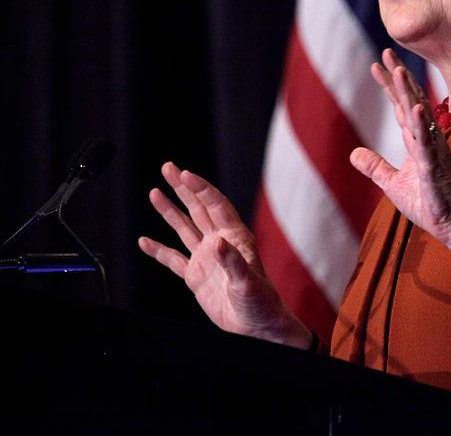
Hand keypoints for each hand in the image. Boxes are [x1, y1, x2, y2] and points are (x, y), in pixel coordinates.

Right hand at [138, 162, 310, 347]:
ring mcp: (206, 258)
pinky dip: (158, 250)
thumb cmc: (261, 303)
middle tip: (168, 168)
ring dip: (170, 211)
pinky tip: (145, 241)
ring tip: (155, 192)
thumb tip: (217, 243)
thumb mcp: (248, 282)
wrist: (256, 326)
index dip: (200, 188)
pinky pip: (173, 259)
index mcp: (234, 238)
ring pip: (184, 228)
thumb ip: (233, 262)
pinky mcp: (196, 276)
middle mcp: (219, 243)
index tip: (184, 173)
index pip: (215, 205)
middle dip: (183, 188)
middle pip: (198, 208)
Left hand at [349, 49, 450, 277]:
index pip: (401, 107)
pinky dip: (421, 125)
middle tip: (386, 52)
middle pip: (410, 101)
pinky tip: (415, 108)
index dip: (389, 86)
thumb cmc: (429, 204)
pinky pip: (427, 143)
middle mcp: (427, 139)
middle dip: (398, 78)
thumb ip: (375, 167)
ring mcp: (432, 150)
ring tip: (399, 71)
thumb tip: (353, 153)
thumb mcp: (392, 184)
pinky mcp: (434, 167)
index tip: (377, 65)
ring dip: (409, 93)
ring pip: (420, 116)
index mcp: (417, 141)